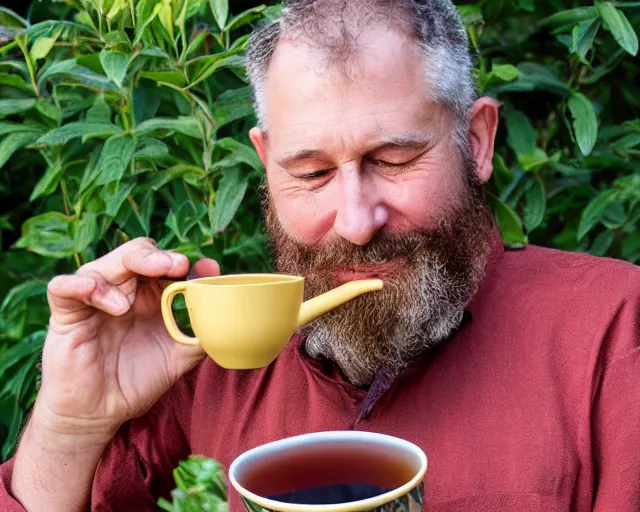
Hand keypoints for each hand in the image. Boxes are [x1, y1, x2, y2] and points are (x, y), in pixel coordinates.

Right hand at [33, 238, 219, 441]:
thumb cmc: (138, 380)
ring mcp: (93, 299)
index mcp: (151, 295)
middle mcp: (123, 290)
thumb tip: (226, 310)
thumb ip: (202, 333)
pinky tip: (97, 299)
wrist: (99, 414)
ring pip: (103, 265)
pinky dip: (79, 286)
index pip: (165, 262)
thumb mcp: (179, 358)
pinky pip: (63, 286)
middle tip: (176, 267)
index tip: (207, 269)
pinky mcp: (66, 314)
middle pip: (136, 254)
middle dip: (156, 257)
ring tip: (127, 308)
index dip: (185, 262)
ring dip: (120, 275)